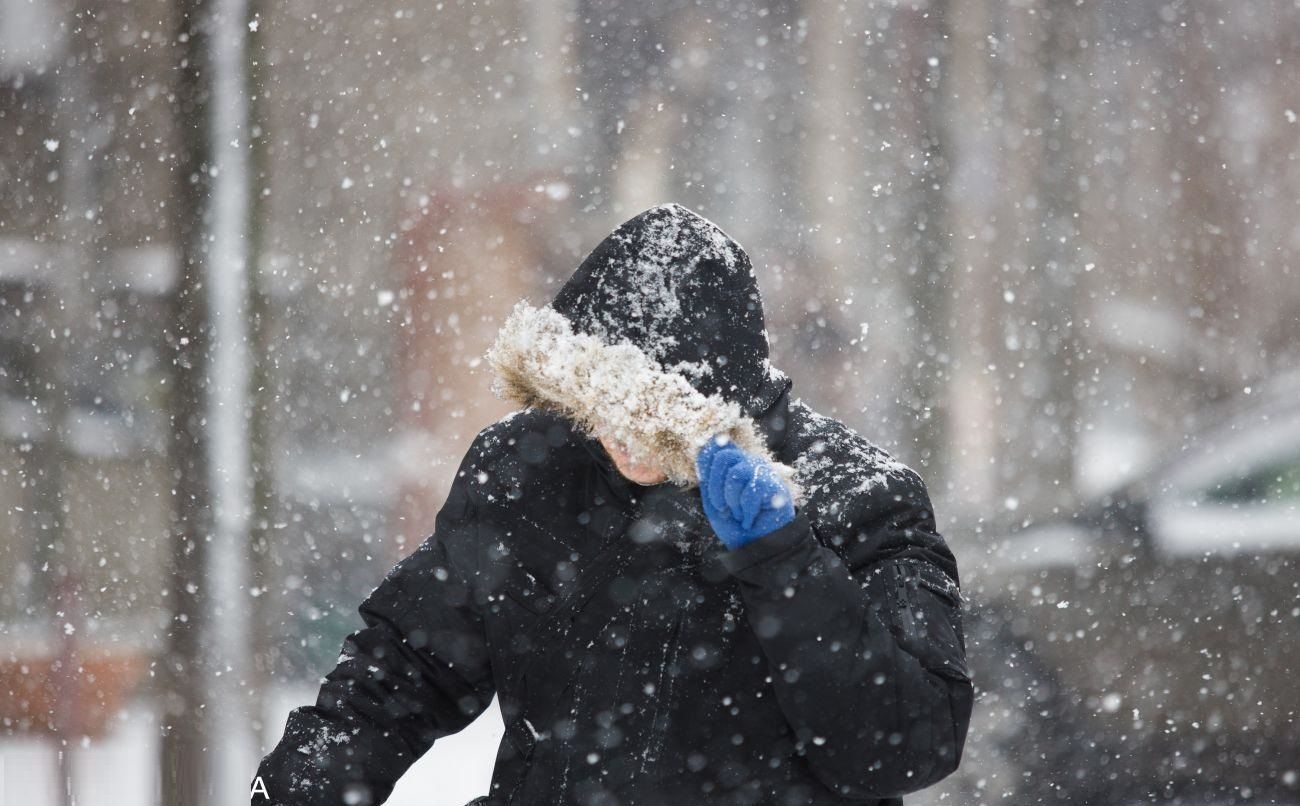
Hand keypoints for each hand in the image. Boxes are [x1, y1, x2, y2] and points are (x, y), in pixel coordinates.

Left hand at [696, 435, 795, 549]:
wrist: (755, 547)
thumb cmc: (734, 524)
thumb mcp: (712, 501)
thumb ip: (708, 476)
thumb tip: (709, 444)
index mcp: (732, 464)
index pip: (716, 446)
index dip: (705, 464)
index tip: (707, 486)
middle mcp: (748, 463)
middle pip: (723, 456)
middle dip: (715, 487)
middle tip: (722, 508)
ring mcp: (763, 472)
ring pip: (735, 474)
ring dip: (732, 502)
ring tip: (739, 514)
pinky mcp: (775, 485)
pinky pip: (751, 492)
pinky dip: (746, 513)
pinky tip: (750, 520)